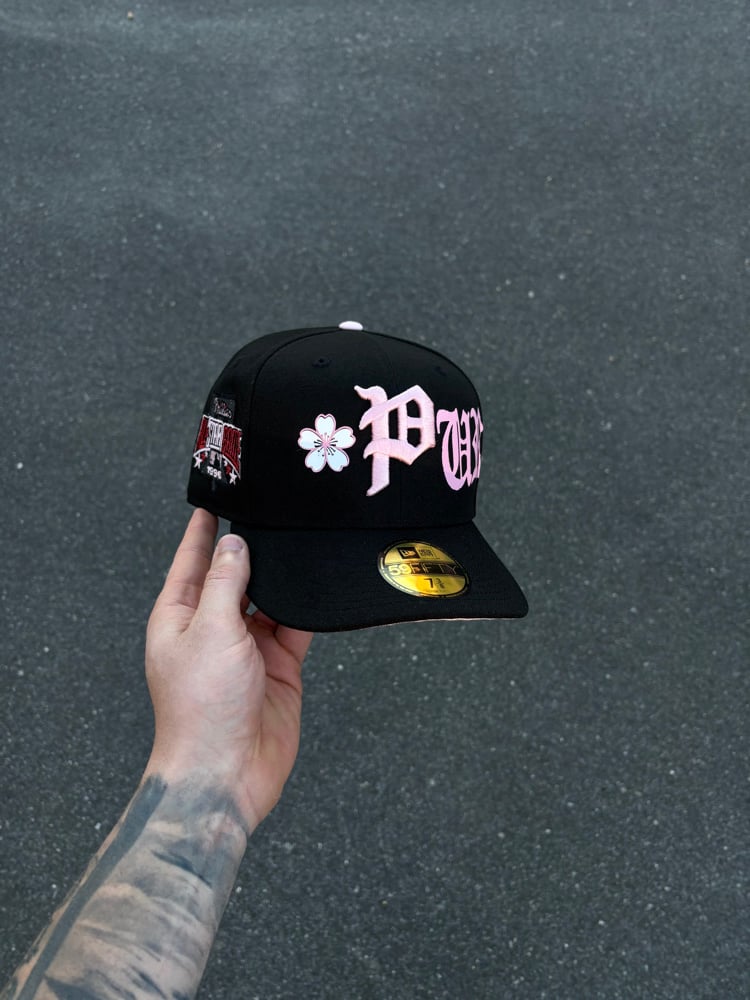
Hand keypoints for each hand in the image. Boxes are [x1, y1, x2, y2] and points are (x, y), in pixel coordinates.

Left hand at [143, 509, 312, 830]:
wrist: (227, 772)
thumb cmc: (201, 708)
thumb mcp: (211, 631)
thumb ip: (227, 584)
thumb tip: (237, 546)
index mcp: (180, 618)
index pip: (192, 563)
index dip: (203, 532)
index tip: (214, 501)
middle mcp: (212, 629)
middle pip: (234, 578)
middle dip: (249, 550)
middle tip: (270, 513)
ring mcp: (247, 648)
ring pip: (268, 599)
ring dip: (281, 579)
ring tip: (298, 543)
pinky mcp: (278, 667)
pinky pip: (295, 627)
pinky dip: (306, 610)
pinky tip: (318, 589)